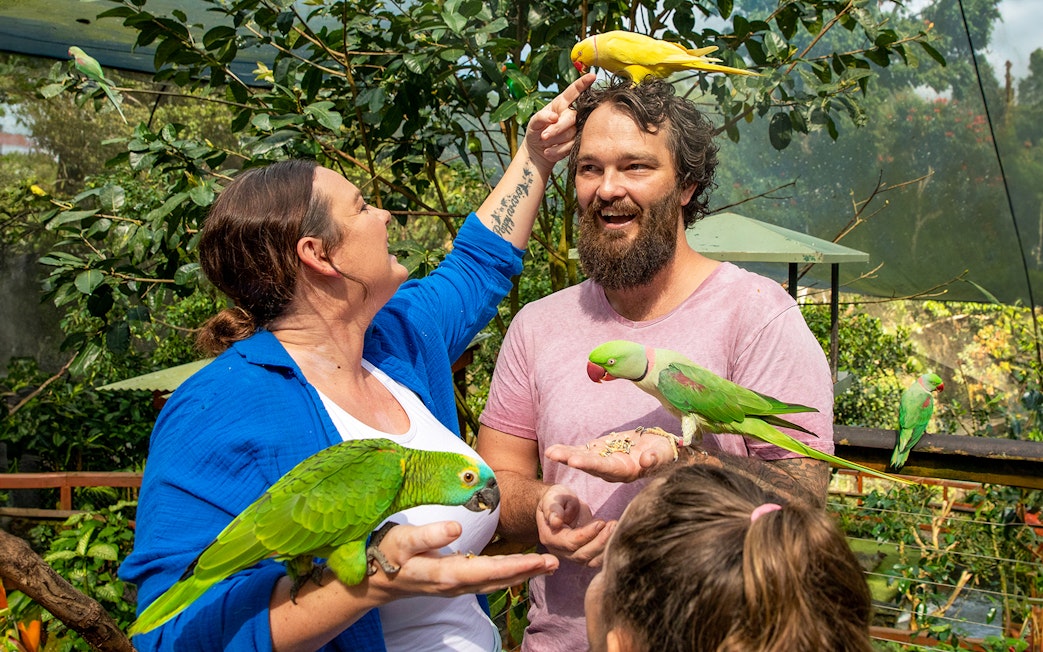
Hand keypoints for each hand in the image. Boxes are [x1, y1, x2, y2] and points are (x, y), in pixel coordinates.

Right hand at [368, 521, 557, 597]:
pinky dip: (508, 574)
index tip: (538, 560)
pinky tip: (523, 568)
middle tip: (555, 563)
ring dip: (522, 573)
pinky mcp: (456, 583)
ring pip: (494, 581)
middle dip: (526, 571)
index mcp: (444, 574)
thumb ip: (429, 534)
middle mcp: (454, 584)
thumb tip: (457, 528)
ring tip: (547, 565)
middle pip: (496, 579)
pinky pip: (487, 580)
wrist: (375, 580)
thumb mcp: (403, 540)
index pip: (486, 570)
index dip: (514, 566)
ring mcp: (456, 587)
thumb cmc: (388, 553)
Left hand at [523, 72, 596, 170]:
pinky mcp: (576, 143)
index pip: (573, 91)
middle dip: (557, 128)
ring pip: (571, 134)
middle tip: (544, 136)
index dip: (582, 83)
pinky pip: (570, 147)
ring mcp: (575, 128)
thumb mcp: (533, 122)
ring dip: (555, 140)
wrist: (537, 150)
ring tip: (544, 142)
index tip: (592, 76)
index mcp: (561, 103)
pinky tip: (548, 150)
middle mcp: (571, 114)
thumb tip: (554, 117)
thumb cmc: (536, 130)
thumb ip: (541, 117)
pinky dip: (556, 151)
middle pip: (572, 117)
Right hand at [535, 484, 612, 567]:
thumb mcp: (552, 499)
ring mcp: (572, 555)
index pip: (570, 542)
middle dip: (600, 542)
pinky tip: (615, 534)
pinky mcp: (584, 554)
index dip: (587, 534)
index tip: (601, 522)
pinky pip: (597, 559)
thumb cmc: (556, 500)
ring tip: (615, 528)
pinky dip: (608, 550)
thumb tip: (555, 521)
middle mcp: (560, 551)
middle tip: (613, 525)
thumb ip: (553, 509)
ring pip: (591, 561)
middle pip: (582, 555)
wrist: (560, 506)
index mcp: (550, 537)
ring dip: (606, 547)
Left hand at [545, 428, 679, 482]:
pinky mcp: (600, 452)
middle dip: (572, 459)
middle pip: (590, 465)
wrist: (659, 449)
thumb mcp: (664, 455)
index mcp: (626, 471)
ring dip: (566, 455)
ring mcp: (604, 461)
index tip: (575, 461)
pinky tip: (553, 449)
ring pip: (583, 459)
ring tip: (549, 452)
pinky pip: (582, 451)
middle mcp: (612, 470)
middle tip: (554, 455)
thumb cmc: (664, 453)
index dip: (590, 464)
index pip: (606, 468)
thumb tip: (647, 461)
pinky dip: (569, 450)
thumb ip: (656, 459)